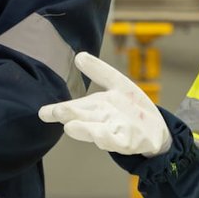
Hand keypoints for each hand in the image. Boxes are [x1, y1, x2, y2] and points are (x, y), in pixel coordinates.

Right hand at [38, 51, 172, 156]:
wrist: (156, 129)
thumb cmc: (131, 108)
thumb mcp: (117, 84)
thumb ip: (99, 71)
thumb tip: (78, 56)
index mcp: (96, 107)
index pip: (73, 107)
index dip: (56, 110)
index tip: (41, 112)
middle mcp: (101, 121)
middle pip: (82, 117)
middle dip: (68, 115)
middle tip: (52, 112)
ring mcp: (115, 131)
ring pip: (97, 131)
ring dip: (84, 130)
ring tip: (69, 127)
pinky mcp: (130, 141)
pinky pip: (118, 141)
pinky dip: (108, 139)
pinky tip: (100, 136)